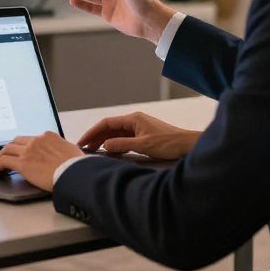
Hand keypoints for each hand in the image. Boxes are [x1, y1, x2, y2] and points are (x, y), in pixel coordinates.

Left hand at [0, 132, 82, 191]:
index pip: (31, 138)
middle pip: (16, 141)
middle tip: (6, 154)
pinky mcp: (23, 164)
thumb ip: (63, 150)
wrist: (75, 173)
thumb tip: (64, 154)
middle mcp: (36, 140)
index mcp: (48, 136)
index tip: (21, 150)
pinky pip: (4, 162)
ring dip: (1, 155)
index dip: (24, 145)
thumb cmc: (77, 166)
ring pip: (7, 149)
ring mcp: (28, 151)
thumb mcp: (72, 151)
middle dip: (10, 147)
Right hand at [77, 111, 200, 159]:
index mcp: (133, 119)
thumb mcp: (143, 145)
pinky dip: (115, 144)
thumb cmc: (167, 143)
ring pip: (117, 133)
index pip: (107, 123)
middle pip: (110, 128)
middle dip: (96, 137)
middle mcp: (134, 120)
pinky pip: (125, 138)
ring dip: (105, 141)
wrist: (186, 145)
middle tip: (84, 148)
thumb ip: (122, 144)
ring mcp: (139, 127)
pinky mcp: (144, 135)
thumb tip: (105, 145)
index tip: (83, 141)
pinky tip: (111, 151)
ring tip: (94, 150)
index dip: (93, 132)